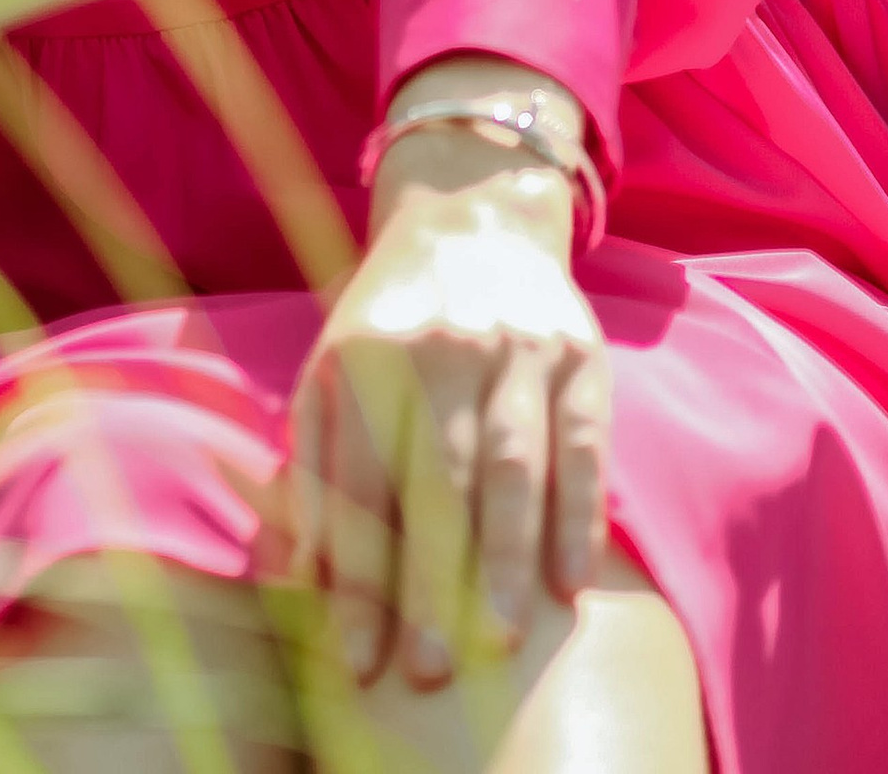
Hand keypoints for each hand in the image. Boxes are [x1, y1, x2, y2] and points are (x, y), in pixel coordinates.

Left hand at [289, 143, 607, 690]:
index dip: (359, 578)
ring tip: (499, 643)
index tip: (360, 663)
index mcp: (367, 356)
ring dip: (503, 561)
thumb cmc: (390, 319)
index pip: (359, 485)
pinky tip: (570, 584)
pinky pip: (581, 447)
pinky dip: (576, 517)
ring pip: (510, 467)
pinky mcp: (578, 355)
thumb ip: (317, 465)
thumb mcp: (333, 368)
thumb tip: (306, 577)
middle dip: (430, 583)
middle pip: (434, 481)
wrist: (475, 213)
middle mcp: (440, 348)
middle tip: (430, 673)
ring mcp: (514, 348)